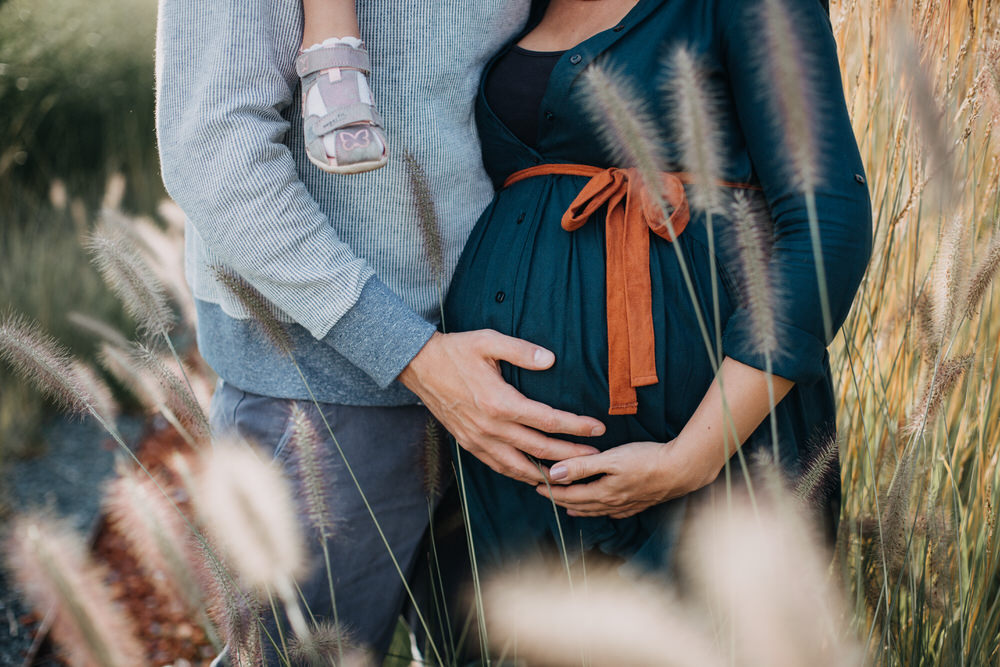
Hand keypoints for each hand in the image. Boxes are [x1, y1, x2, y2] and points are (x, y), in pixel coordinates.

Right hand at [398, 330, 604, 484]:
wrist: (420, 366)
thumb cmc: (456, 351)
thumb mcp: (489, 341)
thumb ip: (522, 350)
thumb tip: (551, 360)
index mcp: (500, 402)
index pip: (548, 420)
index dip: (576, 427)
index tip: (598, 429)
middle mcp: (491, 427)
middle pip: (541, 449)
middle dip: (572, 455)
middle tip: (596, 458)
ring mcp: (479, 439)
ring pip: (520, 466)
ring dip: (547, 473)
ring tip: (571, 475)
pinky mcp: (469, 444)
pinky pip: (499, 466)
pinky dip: (519, 474)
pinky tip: (534, 475)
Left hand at [537, 439, 717, 518]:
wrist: (681, 470)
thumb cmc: (646, 459)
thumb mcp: (611, 458)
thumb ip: (582, 466)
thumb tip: (554, 474)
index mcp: (602, 492)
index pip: (570, 494)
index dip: (551, 491)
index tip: (535, 485)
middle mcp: (612, 503)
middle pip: (580, 504)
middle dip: (560, 500)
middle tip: (544, 495)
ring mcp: (627, 505)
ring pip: (596, 510)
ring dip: (579, 508)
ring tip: (568, 507)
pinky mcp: (640, 502)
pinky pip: (614, 512)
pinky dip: (601, 510)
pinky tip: (603, 509)